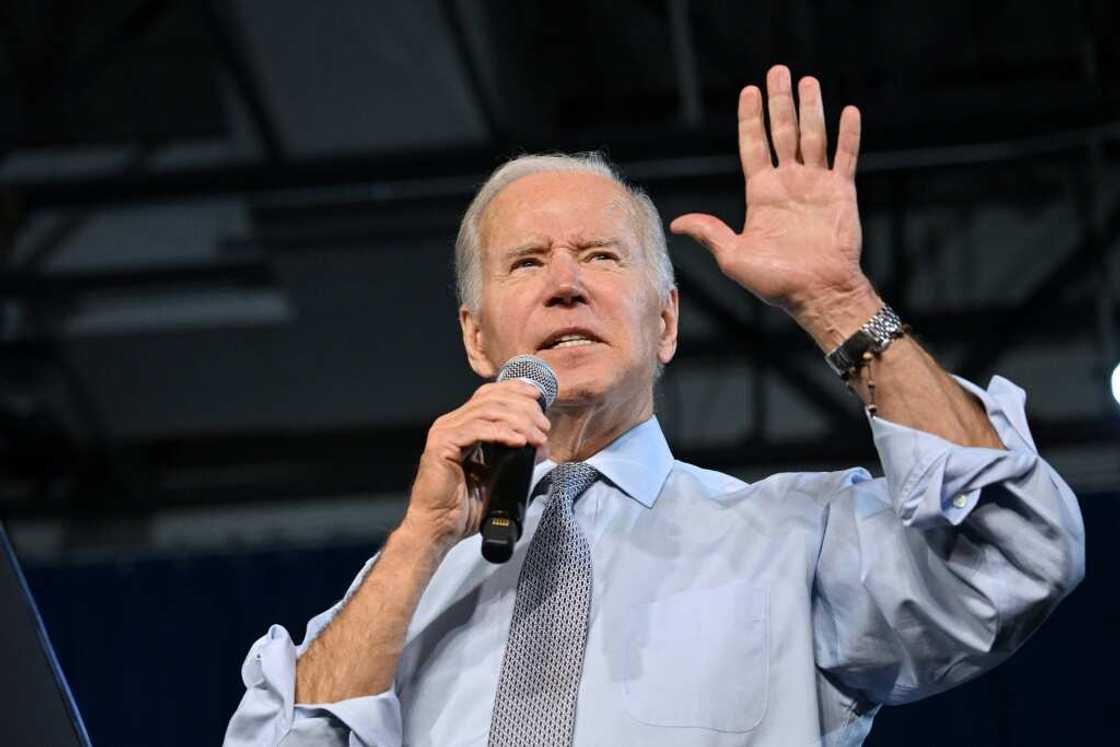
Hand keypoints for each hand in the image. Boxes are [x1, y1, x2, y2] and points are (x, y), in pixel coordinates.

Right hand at [401, 380, 549, 552]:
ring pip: (487, 411)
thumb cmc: (462, 507)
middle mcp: (451, 423)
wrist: (439, 528)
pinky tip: (519, 441)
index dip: (515, 391)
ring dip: (518, 421)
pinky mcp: (442, 445)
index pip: (489, 396)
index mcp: (462, 426)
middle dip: (523, 408)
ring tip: (537, 436)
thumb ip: (515, 457)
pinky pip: (478, 430)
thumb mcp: (497, 476)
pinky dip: (502, 433)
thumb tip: (541, 445)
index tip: (539, 398)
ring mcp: (445, 432)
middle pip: (492, 400)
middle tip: (543, 426)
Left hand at [670, 65, 877, 340]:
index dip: (750, 118)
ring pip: (813, 136)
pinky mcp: (841, 193)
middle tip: (778, 71)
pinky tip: (849, 111)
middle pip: (782, 132)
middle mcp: (788, 184)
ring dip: (811, 108)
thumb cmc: (775, 282)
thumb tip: (676, 223)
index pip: (753, 146)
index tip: (749, 91)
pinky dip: (848, 134)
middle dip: (779, 101)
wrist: (817, 293)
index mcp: (761, 194)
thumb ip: (710, 233)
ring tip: (808, 80)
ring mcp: (815, 186)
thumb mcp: (733, 257)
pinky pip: (845, 157)